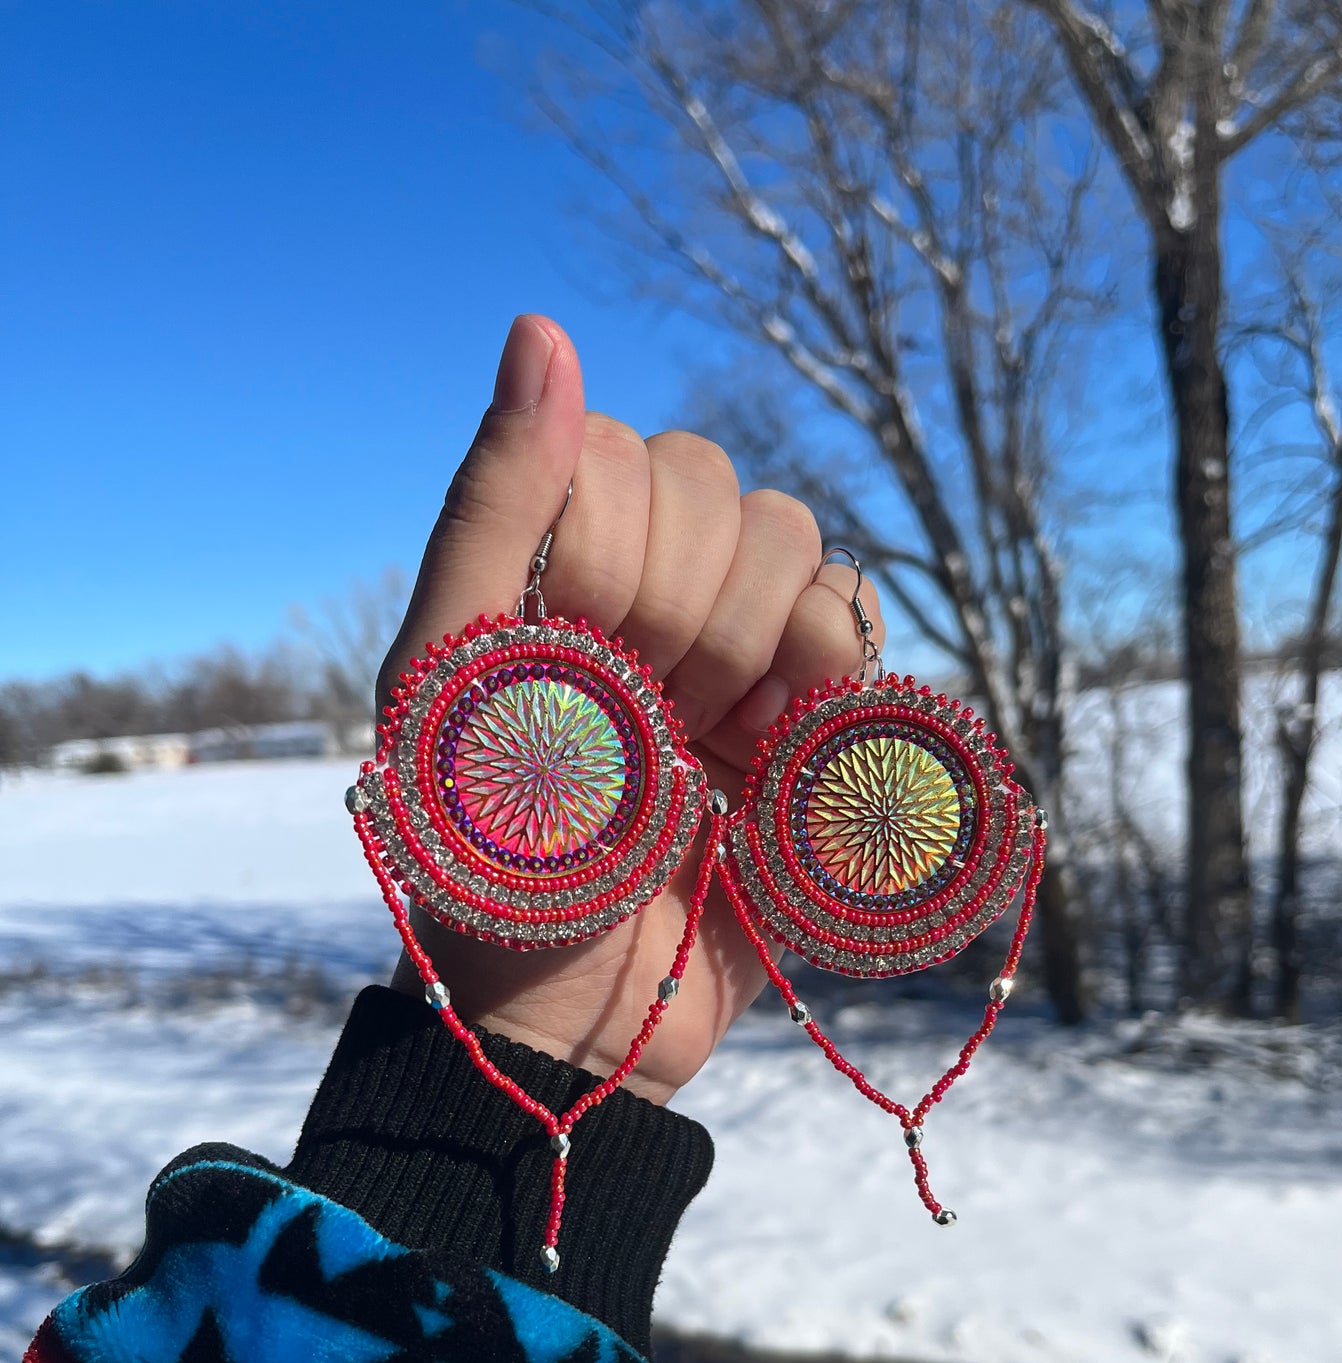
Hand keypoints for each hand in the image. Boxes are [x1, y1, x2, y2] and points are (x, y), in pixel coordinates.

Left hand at [378, 315, 881, 1104]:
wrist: (583, 1024)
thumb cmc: (495, 872)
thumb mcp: (453, 687)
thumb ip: (493, 511)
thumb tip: (542, 330)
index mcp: (546, 569)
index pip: (630, 458)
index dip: (626, 563)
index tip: (589, 671)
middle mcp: (641, 589)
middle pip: (723, 491)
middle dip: (693, 620)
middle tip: (650, 728)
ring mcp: (732, 650)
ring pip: (798, 547)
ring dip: (762, 655)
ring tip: (713, 755)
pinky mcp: (807, 718)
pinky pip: (858, 627)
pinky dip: (830, 686)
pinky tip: (775, 761)